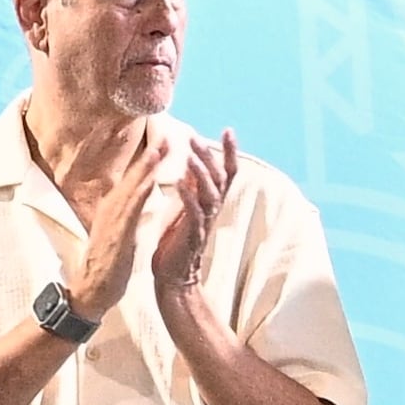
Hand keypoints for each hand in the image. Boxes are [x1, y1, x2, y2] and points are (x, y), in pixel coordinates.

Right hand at [58, 122, 170, 316]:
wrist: (93, 288)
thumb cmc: (109, 261)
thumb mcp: (119, 229)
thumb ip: (128, 210)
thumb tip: (139, 193)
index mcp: (114, 207)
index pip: (134, 177)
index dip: (149, 158)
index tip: (163, 140)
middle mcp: (111, 208)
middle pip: (133, 176)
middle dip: (150, 154)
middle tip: (166, 132)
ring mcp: (112, 220)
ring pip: (132, 187)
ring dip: (146, 166)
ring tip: (161, 147)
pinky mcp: (116, 234)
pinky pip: (130, 210)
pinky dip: (140, 193)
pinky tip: (151, 181)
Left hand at [149, 131, 238, 303]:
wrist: (174, 276)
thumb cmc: (178, 241)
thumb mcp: (187, 208)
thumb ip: (193, 187)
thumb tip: (194, 161)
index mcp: (211, 202)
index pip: (227, 172)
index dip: (230, 152)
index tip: (229, 129)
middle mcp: (212, 210)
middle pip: (220, 179)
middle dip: (210, 157)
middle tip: (195, 138)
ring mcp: (203, 223)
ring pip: (210, 194)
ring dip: (200, 174)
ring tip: (190, 157)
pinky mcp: (192, 236)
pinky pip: (193, 214)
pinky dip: (187, 197)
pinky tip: (179, 182)